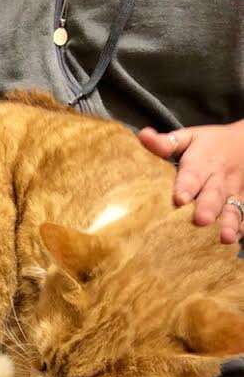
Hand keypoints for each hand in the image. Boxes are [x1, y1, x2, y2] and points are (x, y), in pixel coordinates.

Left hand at [138, 119, 243, 243]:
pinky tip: (234, 241)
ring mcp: (232, 193)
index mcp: (201, 163)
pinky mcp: (243, 203)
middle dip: (208, 208)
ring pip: (232, 209)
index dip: (186, 186)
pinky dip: (241, 229)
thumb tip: (142, 136)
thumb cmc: (207, 145)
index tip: (179, 198)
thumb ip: (166, 142)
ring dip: (229, 223)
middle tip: (201, 220)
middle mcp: (218, 180)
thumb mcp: (188, 138)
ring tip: (226, 237)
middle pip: (213, 195)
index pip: (192, 175)